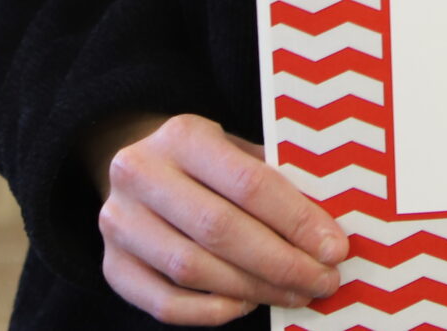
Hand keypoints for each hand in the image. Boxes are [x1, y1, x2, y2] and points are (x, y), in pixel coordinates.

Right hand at [88, 112, 350, 324]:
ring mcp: (118, 223)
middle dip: (281, 262)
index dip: (297, 220)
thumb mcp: (239, 151)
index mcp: (182, 135)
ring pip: (193, 270)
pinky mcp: (111, 266)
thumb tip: (329, 229)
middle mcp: (140, 175)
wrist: (139, 168)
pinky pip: (165, 303)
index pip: (249, 183)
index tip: (335, 248)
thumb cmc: (209, 163)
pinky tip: (247, 304)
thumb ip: (277, 181)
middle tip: (323, 280)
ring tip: (295, 293)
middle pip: (220, 230)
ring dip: (254, 289)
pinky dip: (211, 311)